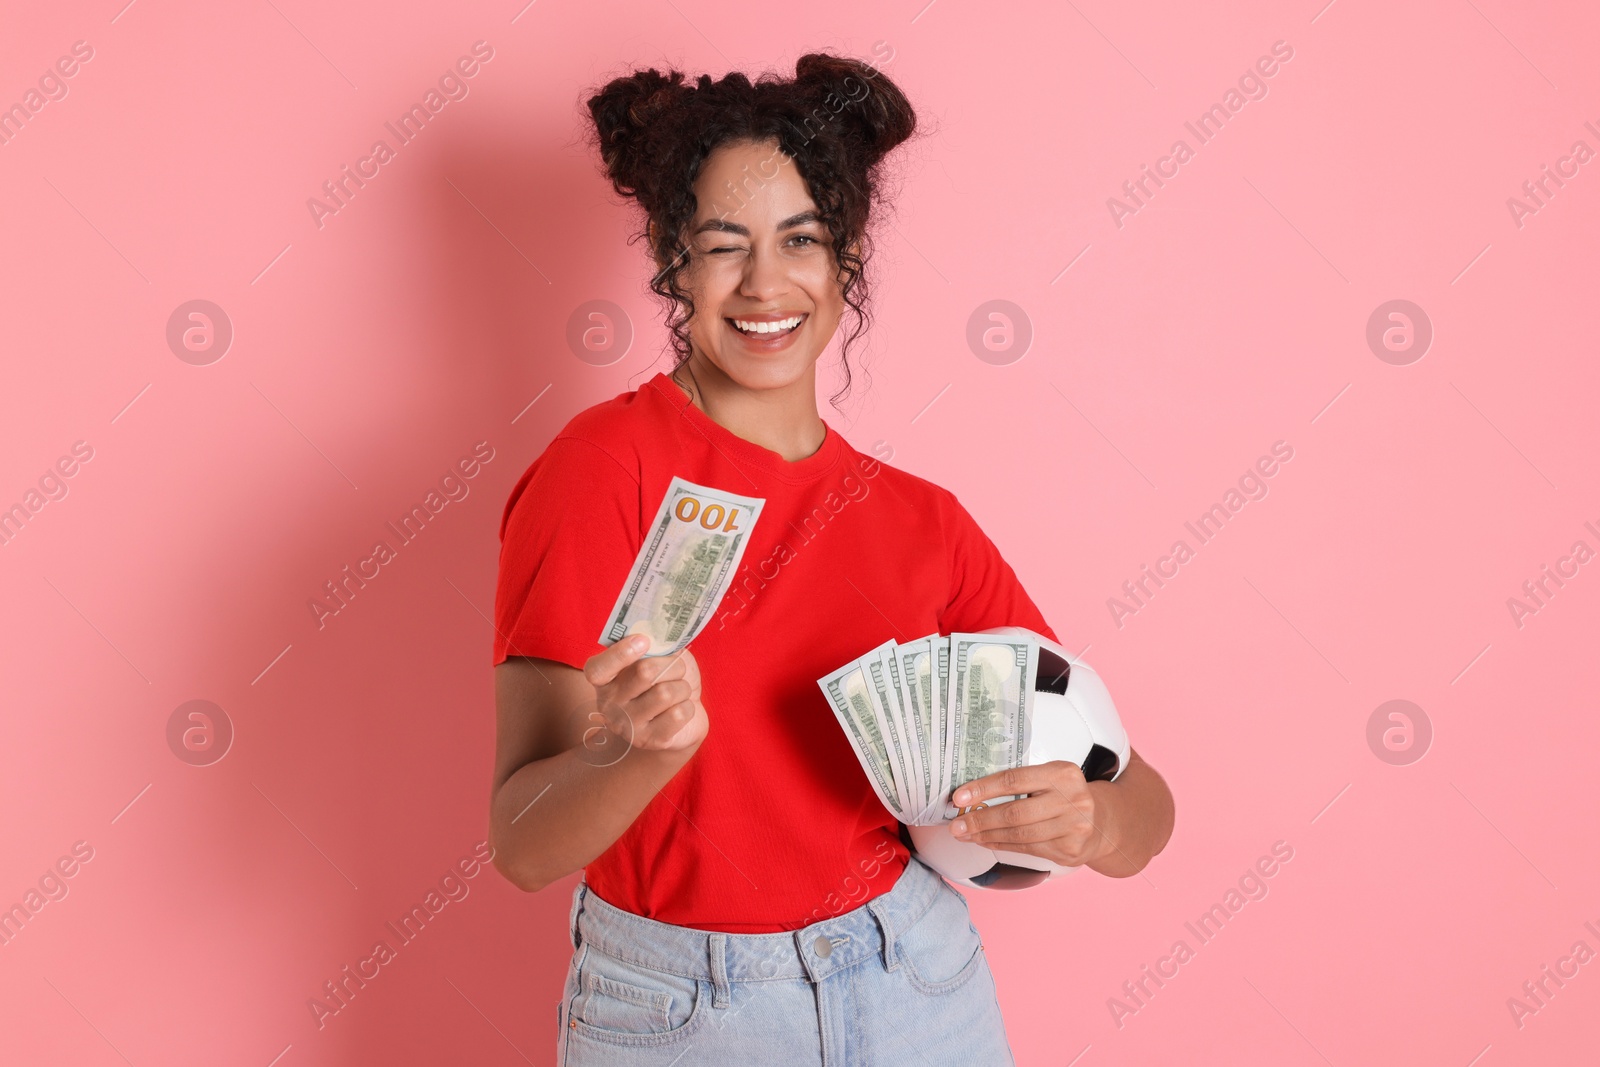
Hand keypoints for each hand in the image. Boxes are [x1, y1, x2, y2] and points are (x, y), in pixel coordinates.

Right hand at [582, 636, 706, 752]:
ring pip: (666, 693)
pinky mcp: (651, 741)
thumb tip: (665, 634)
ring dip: (683, 687)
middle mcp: (610, 704)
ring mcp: (628, 726)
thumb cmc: (664, 681)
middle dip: (672, 664)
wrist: (677, 721)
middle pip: (645, 672)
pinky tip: (680, 709)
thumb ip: (653, 645)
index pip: (598, 669)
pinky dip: (688, 707)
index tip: (644, 640)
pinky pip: (679, 714)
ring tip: (680, 691)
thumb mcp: (655, 658)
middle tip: (678, 667)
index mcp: (604, 680)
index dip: (621, 653)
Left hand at [947, 761, 1113, 867]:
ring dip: (986, 836)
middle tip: (957, 824)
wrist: (1101, 823)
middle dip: (980, 819)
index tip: (960, 797)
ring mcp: (1073, 828)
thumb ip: (1022, 782)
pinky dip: (1001, 845)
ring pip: (1019, 834)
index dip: (984, 789)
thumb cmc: (1066, 796)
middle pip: (1015, 812)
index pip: (1015, 780)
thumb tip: (974, 793)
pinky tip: (985, 841)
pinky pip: (1027, 849)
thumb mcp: (1051, 778)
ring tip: (965, 834)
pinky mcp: (1070, 851)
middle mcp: (1072, 799)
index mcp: (1063, 773)